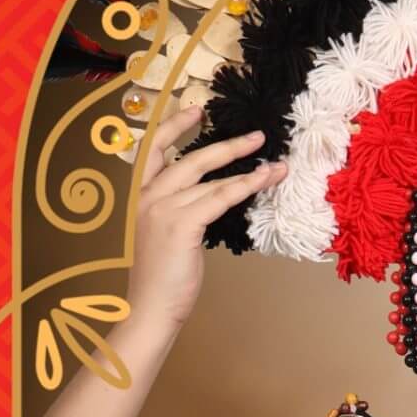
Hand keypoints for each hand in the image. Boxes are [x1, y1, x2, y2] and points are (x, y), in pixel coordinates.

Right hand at [127, 105, 286, 332]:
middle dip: (227, 145)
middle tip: (256, 136)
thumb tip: (214, 194)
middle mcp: (148, 197)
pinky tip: (265, 180)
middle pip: (190, 159)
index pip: (153, 150)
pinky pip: (220, 197)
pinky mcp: (181, 225)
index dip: (174, 126)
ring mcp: (162, 209)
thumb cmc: (162, 276)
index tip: (195, 109)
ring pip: (211, 178)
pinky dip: (246, 186)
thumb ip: (181, 209)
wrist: (151, 307)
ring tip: (276, 163)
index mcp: (140, 196)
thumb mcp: (165, 234)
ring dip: (248, 168)